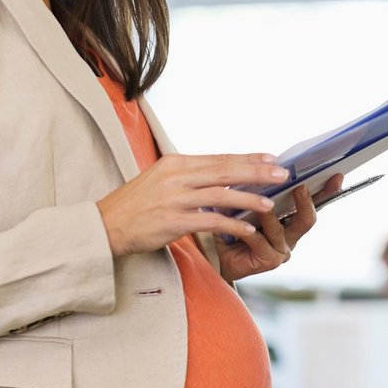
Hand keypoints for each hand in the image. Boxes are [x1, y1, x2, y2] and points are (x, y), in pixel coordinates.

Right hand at [96, 153, 286, 256]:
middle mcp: (176, 176)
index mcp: (175, 163)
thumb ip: (189, 176)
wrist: (104, 226)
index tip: (271, 157)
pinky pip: (209, 221)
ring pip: (221, 195)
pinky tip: (248, 229)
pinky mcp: (172, 221)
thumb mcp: (161, 180)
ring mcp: (174, 198)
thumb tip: (220, 173)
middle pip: (225, 171)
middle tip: (282, 173)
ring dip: (248, 199)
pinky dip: (231, 225)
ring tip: (270, 203)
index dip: (247, 158)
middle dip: (256, 172)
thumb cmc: (135, 205)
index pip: (219, 158)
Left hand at [215, 174, 344, 279]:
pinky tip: (239, 222)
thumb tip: (270, 163)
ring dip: (269, 214)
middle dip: (306, 202)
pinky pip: (259, 241)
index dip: (327, 190)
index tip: (336, 174)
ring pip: (279, 229)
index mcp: (291, 218)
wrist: (214, 252)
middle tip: (301, 187)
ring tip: (263, 201)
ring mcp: (282, 249)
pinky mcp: (268, 260)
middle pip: (307, 219)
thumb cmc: (231, 223)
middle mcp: (291, 235)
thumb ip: (260, 187)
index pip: (315, 202)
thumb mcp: (247, 200)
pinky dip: (249, 230)